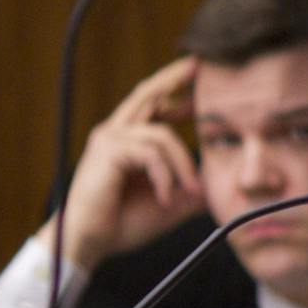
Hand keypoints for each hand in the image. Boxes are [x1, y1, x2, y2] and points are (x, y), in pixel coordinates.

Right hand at [44, 57, 205, 268]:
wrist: (91, 242)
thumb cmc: (122, 223)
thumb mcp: (169, 204)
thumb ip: (189, 191)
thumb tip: (216, 188)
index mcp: (128, 140)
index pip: (154, 104)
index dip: (176, 90)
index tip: (200, 81)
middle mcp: (116, 132)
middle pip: (148, 94)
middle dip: (174, 78)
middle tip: (198, 65)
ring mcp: (109, 139)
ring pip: (162, 135)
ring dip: (183, 164)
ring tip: (190, 192)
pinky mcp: (107, 152)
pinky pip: (150, 154)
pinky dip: (164, 176)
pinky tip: (165, 197)